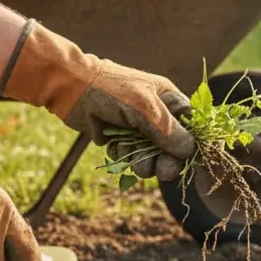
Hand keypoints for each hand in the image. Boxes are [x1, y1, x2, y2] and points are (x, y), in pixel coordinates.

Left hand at [0, 20, 197, 180]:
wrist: (70, 88)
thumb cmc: (110, 90)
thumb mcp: (144, 108)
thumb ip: (167, 130)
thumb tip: (190, 150)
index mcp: (168, 99)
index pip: (189, 127)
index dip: (188, 146)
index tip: (182, 162)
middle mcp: (155, 113)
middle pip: (170, 146)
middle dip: (164, 159)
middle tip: (160, 173)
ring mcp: (136, 125)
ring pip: (149, 154)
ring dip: (141, 160)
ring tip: (131, 159)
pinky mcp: (118, 135)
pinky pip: (129, 154)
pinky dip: (123, 156)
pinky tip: (114, 147)